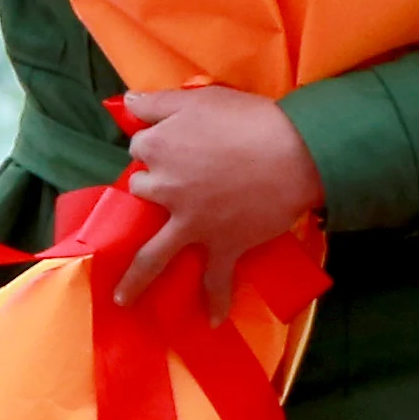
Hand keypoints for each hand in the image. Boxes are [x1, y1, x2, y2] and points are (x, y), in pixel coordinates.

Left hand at [116, 87, 324, 314]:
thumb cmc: (249, 118)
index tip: (176, 141)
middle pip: (142, 189)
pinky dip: (216, 301)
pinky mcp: (223, 245)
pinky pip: (216, 279)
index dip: (157, 142)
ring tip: (123, 298)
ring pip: (154, 256)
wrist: (295, 152)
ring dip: (136, 280)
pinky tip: (213, 321)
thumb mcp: (199, 97)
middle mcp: (166, 189)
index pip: (141, 146)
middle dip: (153, 186)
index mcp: (158, 149)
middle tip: (178, 182)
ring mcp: (191, 223)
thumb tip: (127, 104)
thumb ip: (158, 102)